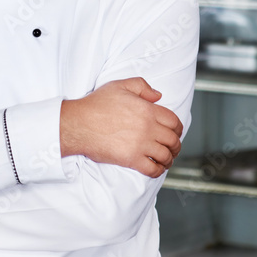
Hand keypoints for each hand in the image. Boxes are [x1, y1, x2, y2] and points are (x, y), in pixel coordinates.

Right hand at [60, 77, 183, 177]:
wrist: (78, 123)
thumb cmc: (95, 105)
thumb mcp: (119, 86)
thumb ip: (141, 86)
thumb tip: (157, 96)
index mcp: (147, 110)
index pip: (174, 121)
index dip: (178, 128)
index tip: (176, 133)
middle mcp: (147, 128)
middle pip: (173, 140)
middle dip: (176, 146)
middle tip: (173, 149)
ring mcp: (140, 145)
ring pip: (165, 155)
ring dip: (169, 159)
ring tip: (166, 160)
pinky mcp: (131, 159)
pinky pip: (152, 169)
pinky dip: (158, 171)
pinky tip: (156, 168)